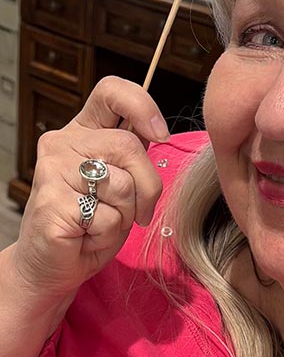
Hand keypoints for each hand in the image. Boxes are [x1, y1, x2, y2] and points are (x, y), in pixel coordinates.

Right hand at [10, 76, 167, 301]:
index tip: (160, 134)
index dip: (142, 106)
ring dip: (126, 215)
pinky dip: (107, 235)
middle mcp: (63, 143)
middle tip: (140, 212)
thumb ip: (136, 156)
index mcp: (83, 131)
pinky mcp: (51, 202)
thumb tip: (159, 133)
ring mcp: (52, 170)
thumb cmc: (91, 223)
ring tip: (102, 224)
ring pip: (122, 185)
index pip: (112, 91)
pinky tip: (86, 236)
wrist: (51, 265)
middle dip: (148, 186)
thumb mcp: (123, 182)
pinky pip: (107, 217)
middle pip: (129, 146)